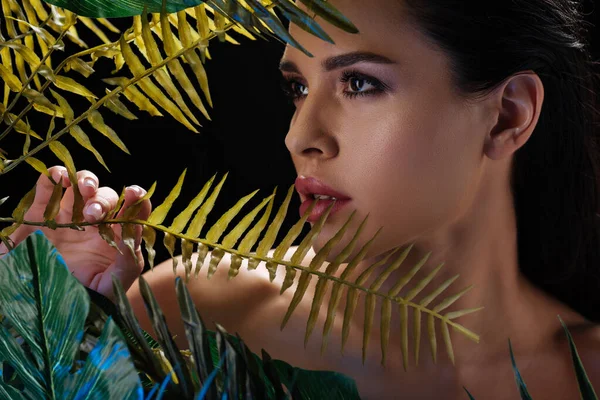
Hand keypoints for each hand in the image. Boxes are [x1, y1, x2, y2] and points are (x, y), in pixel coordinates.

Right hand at [0, 166, 151, 300]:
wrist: (49, 305)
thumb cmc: (89, 295)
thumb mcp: (115, 282)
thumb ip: (130, 258)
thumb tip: (136, 228)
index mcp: (116, 234)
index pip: (131, 209)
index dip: (136, 198)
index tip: (134, 193)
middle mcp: (95, 221)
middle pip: (106, 196)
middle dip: (103, 200)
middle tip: (92, 216)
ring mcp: (69, 215)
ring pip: (81, 184)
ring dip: (85, 181)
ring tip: (84, 189)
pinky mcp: (42, 214)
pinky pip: (49, 188)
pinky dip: (55, 176)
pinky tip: (60, 177)